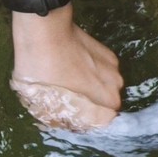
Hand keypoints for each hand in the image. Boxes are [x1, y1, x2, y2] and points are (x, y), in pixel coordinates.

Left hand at [8, 7, 122, 130]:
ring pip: (105, 88)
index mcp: (105, 104)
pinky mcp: (110, 54)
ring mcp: (115, 70)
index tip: (69, 117)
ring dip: (92, 88)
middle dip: (90, 105)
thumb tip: (61, 124)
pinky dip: (93, 72)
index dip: (85, 123)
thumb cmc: (42, 71)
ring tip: (71, 79)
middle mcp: (116, 89)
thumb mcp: (41, 103)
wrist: (45, 32)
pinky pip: (103, 72)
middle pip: (105, 106)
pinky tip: (74, 64)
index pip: (102, 124)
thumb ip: (57, 118)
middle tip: (68, 97)